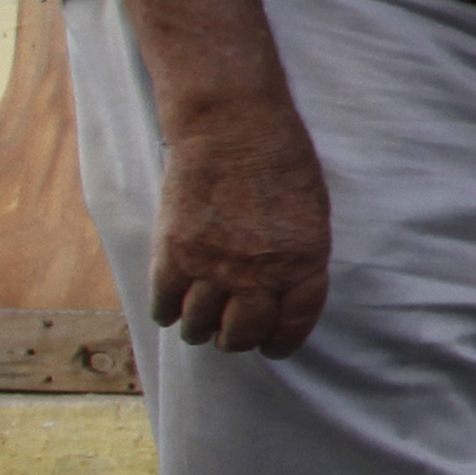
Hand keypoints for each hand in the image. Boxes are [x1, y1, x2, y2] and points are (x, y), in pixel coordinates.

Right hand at [150, 97, 331, 355]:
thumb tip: (283, 294)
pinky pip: (165, 303)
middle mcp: (259, 272)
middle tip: (229, 336)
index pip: (293, 324)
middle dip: (235, 340)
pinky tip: (171, 308)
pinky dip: (166, 311)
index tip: (270, 347)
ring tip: (199, 324)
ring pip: (199, 325)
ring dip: (199, 329)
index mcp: (304, 261)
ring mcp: (213, 265)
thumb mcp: (311, 213)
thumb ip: (300, 258)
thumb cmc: (280, 162)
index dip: (280, 342)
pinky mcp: (173, 253)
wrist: (233, 127)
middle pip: (242, 333)